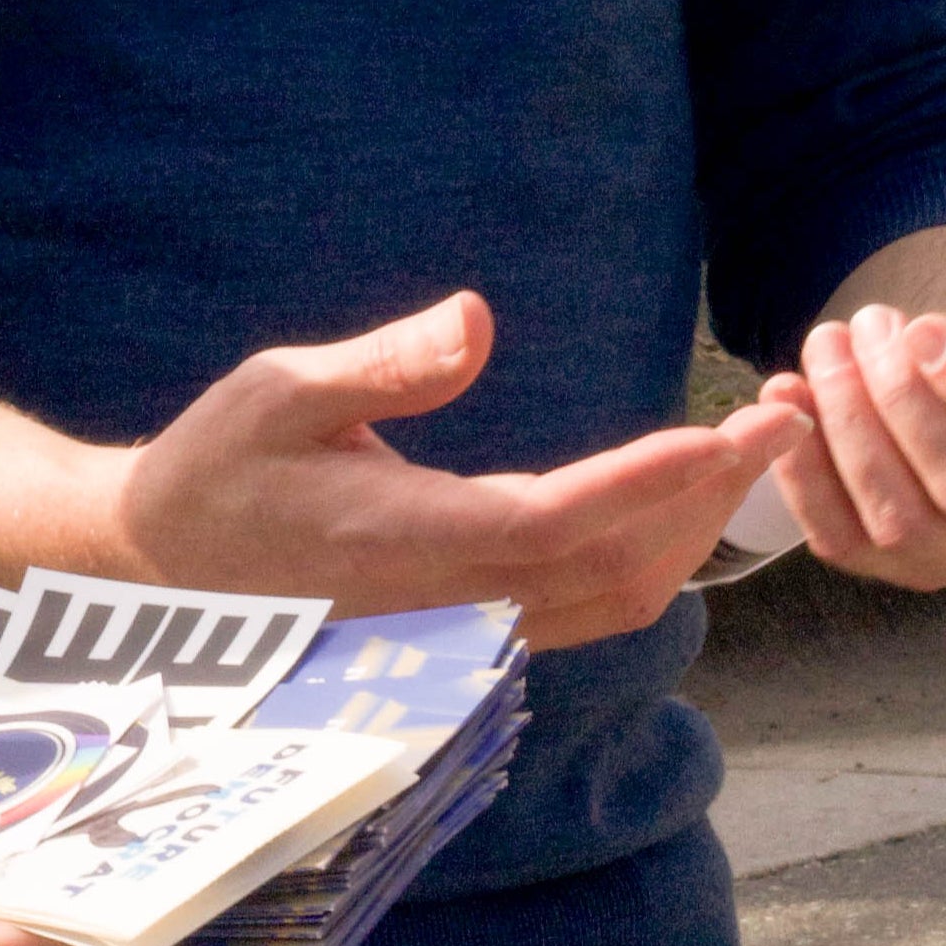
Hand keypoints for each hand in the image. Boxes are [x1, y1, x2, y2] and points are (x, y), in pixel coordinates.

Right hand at [104, 291, 806, 649]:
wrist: (161, 569)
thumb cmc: (217, 465)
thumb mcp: (279, 389)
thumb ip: (384, 363)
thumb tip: (478, 317)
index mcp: (411, 541)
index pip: (562, 520)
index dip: (655, 480)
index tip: (729, 428)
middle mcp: (453, 602)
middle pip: (618, 569)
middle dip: (712, 494)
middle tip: (784, 413)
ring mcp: (465, 628)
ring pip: (616, 599)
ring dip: (696, 525)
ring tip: (756, 444)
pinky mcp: (471, 627)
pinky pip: (589, 606)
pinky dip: (656, 552)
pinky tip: (684, 493)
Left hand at [758, 260, 945, 590]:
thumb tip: (945, 353)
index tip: (923, 327)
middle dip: (897, 401)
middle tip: (863, 324)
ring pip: (902, 524)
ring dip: (847, 430)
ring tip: (826, 349)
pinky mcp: (909, 566)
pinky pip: (847, 542)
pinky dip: (805, 475)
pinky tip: (787, 400)